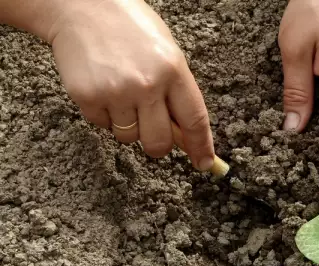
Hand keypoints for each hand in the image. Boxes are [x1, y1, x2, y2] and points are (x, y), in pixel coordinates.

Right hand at [47, 0, 214, 169]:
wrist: (82, 6)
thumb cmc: (130, 30)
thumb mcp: (167, 54)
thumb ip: (177, 94)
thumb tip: (185, 136)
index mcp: (174, 70)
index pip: (194, 120)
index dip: (201, 147)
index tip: (204, 164)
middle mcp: (147, 84)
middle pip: (159, 142)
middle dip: (158, 145)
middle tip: (152, 130)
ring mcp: (116, 92)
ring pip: (128, 137)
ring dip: (128, 126)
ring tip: (122, 93)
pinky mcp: (88, 97)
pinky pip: (102, 126)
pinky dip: (105, 115)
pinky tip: (104, 87)